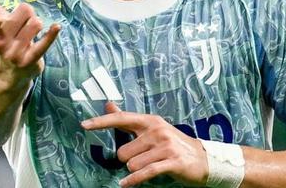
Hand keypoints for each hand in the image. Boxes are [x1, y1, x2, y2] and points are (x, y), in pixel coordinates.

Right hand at [0, 0, 59, 82]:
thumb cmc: (1, 37)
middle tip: (23, 21)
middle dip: (27, 11)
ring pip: (35, 23)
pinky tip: (56, 26)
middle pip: (23, 11)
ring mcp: (14, 54)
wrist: (8, 72)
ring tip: (31, 31)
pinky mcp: (30, 61)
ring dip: (37, 23)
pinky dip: (50, 35)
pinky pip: (43, 45)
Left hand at [82, 102, 208, 186]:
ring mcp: (165, 146)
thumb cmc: (171, 144)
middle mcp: (157, 130)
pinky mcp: (172, 161)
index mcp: (150, 121)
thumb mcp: (151, 128)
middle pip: (123, 152)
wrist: (202, 158)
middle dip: (128, 160)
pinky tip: (125, 184)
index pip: (122, 119)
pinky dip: (133, 181)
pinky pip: (144, 173)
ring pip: (132, 164)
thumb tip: (108, 105)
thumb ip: (127, 120)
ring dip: (136, 170)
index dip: (102, 122)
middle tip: (143, 159)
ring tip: (150, 166)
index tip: (84, 124)